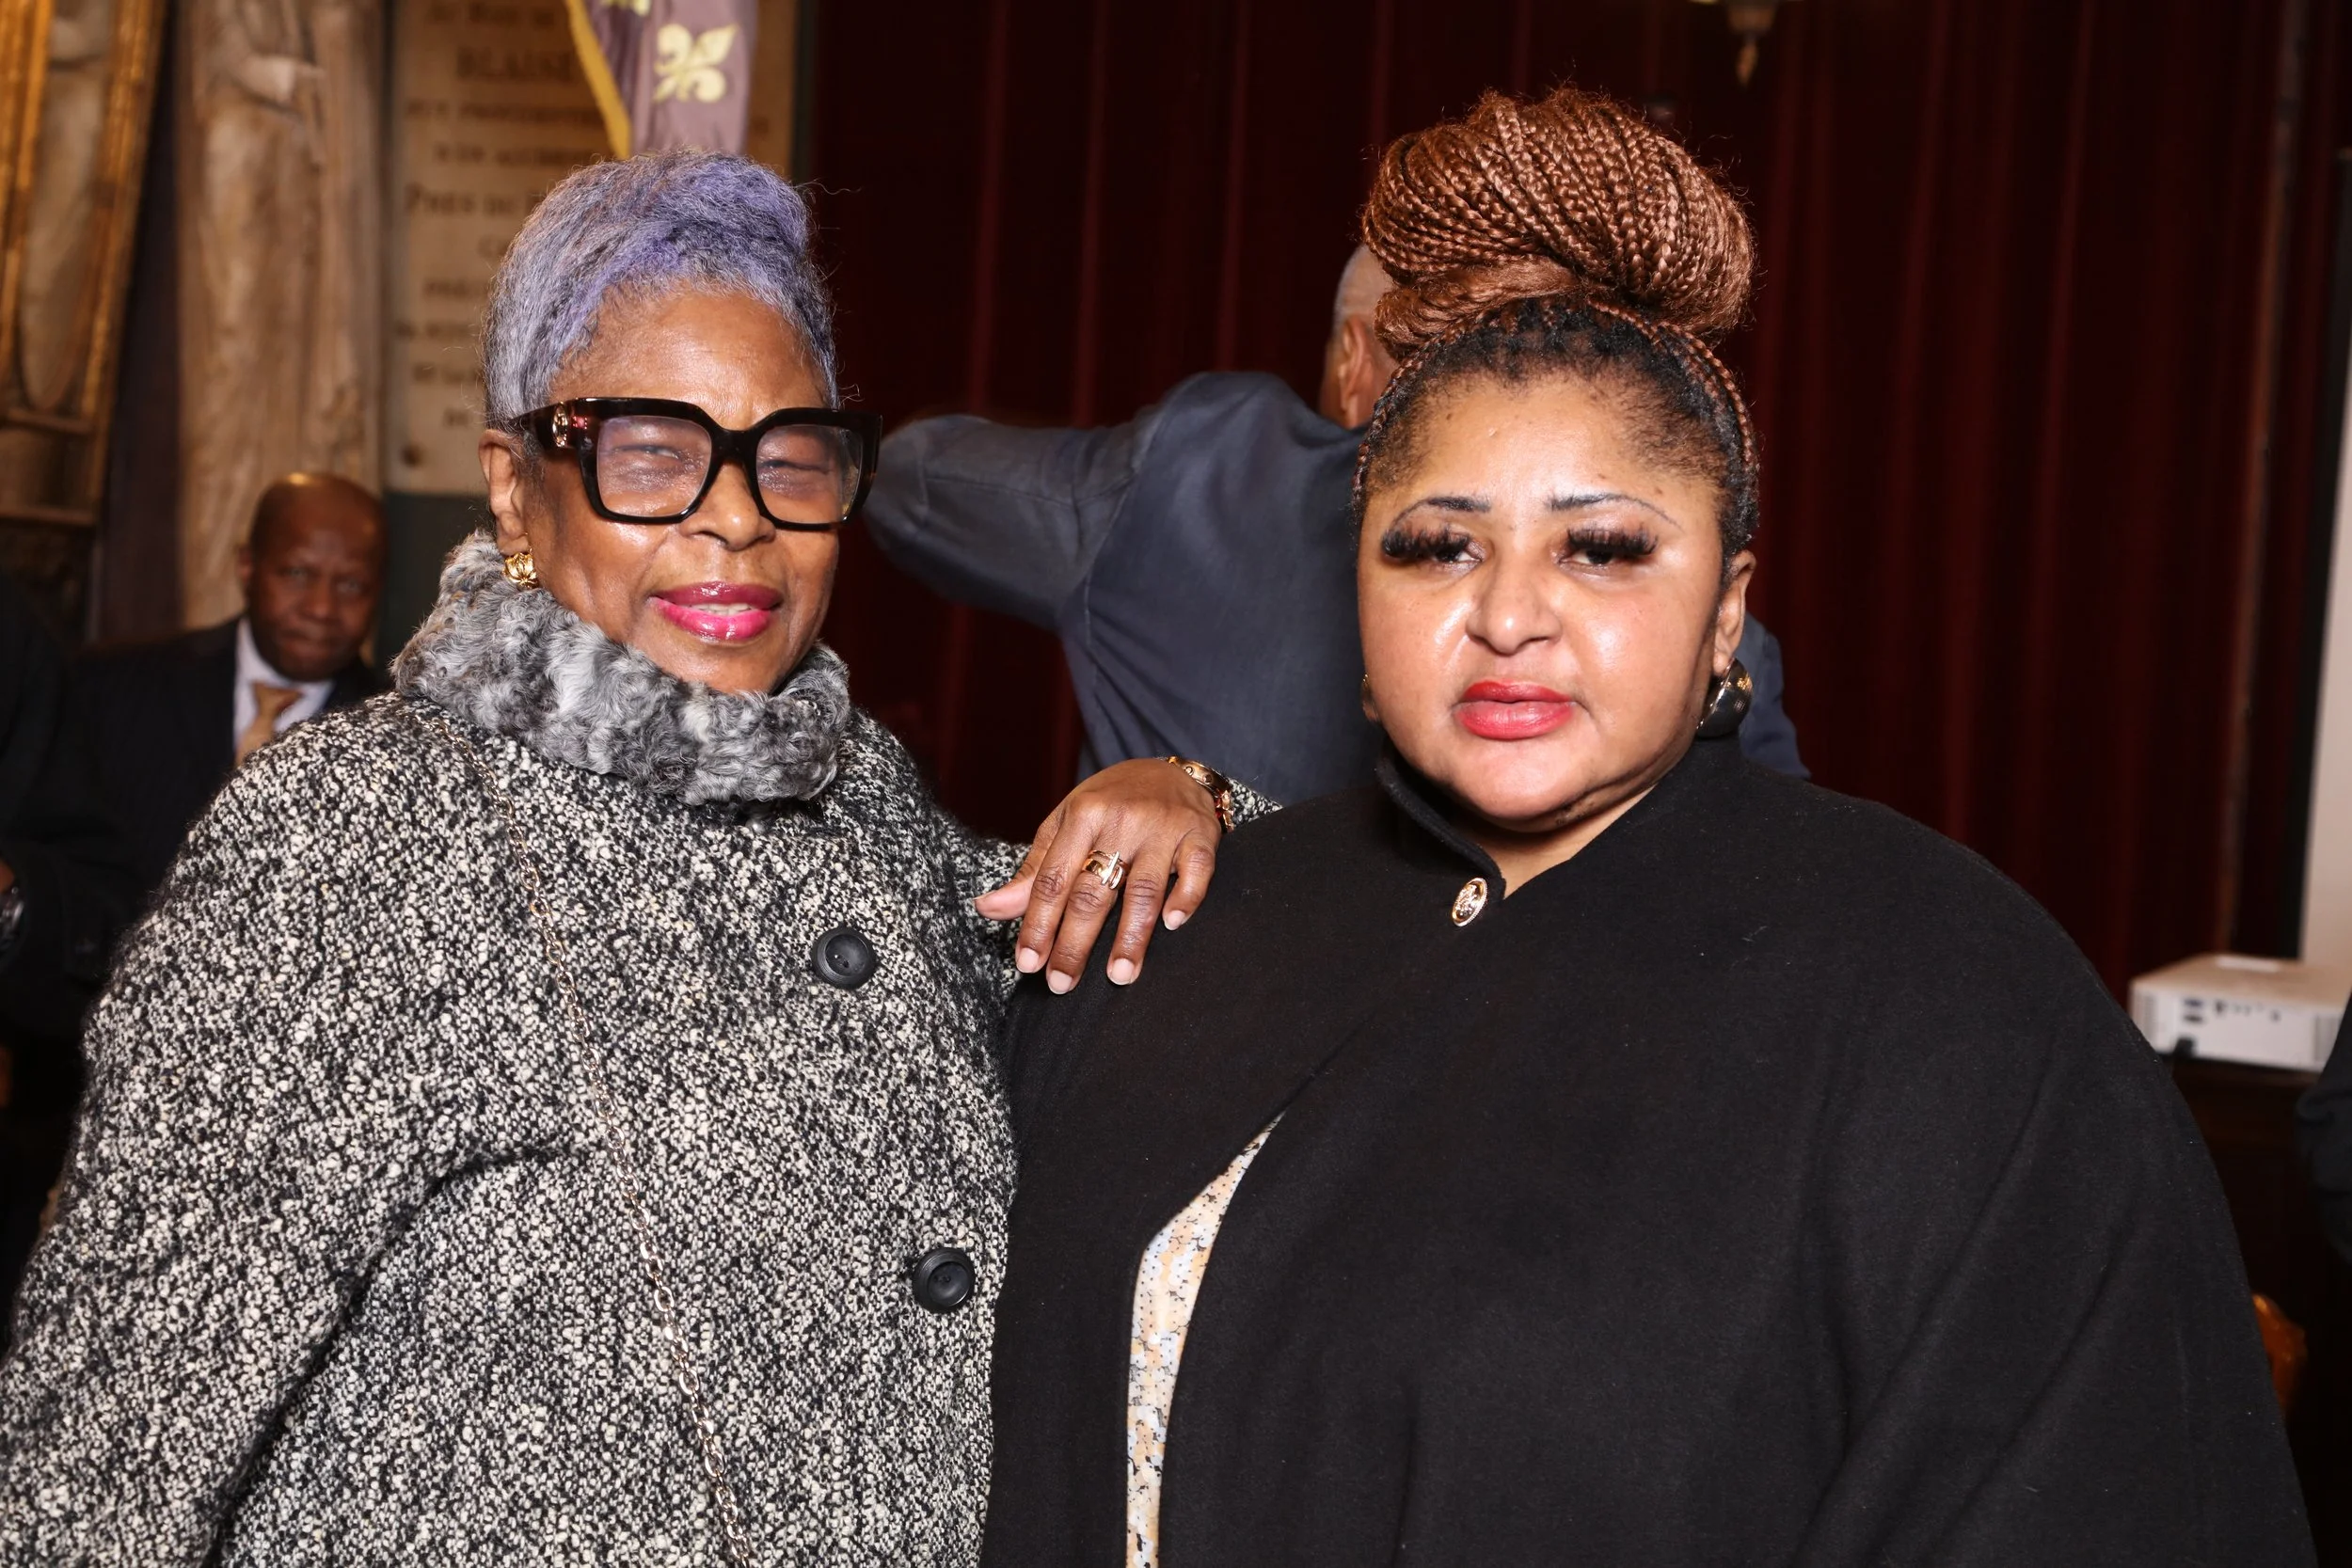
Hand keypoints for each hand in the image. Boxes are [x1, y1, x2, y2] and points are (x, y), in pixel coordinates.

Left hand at [975, 758, 1223, 992]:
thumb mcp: (1066, 825)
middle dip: (1075, 943)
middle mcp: (1121, 821)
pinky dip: (1187, 897)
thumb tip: (988, 909)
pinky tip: (1174, 924)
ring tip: (1120, 975)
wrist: (1171, 770)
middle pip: (1093, 892)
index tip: (1027, 964)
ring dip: (1132, 936)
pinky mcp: (1200, 835)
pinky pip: (1196, 870)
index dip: (1038, 924)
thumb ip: (1034, 871)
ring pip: (1143, 889)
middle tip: (1061, 984)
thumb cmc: (1110, 804)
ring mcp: (1163, 828)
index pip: (1053, 880)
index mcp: (1082, 816)